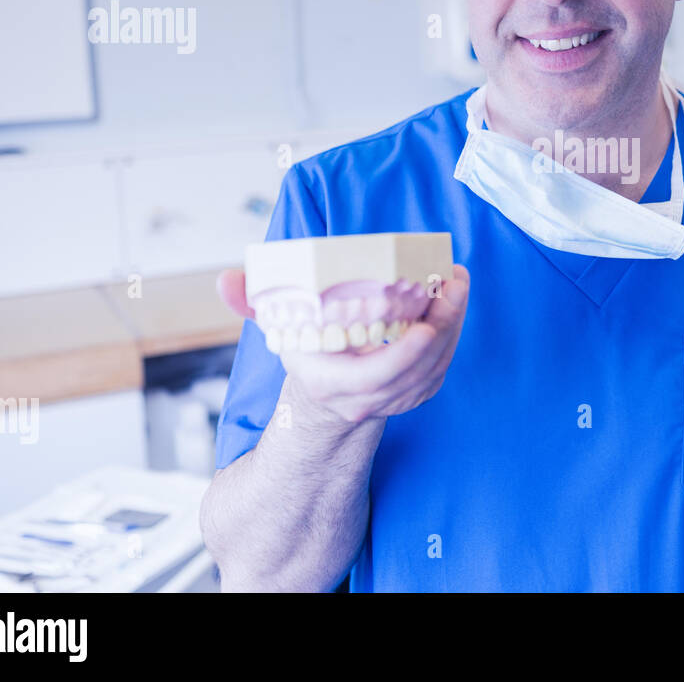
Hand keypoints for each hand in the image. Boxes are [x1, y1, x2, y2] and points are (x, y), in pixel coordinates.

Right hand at [216, 264, 469, 424]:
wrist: (322, 403)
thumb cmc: (305, 355)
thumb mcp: (277, 330)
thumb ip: (253, 304)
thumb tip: (225, 281)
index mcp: (332, 382)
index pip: (378, 375)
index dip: (407, 354)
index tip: (427, 324)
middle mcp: (366, 397)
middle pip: (417, 366)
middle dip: (444, 324)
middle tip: (454, 282)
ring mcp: (394, 400)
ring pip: (435, 366)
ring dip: (453, 324)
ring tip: (458, 282)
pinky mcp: (414, 394)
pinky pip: (440, 367)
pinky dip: (452, 335)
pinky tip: (455, 303)